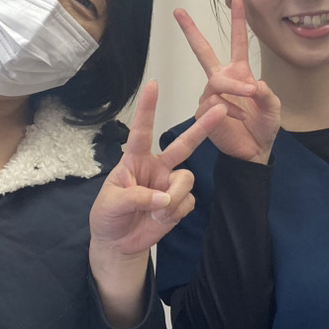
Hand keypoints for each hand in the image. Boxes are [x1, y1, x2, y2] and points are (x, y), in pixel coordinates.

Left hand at [89, 80, 224, 258]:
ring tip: (157, 212)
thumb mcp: (112, 204)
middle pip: (183, 144)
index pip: (142, 131)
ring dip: (174, 197)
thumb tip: (165, 197)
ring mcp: (169, 185)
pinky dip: (175, 213)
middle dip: (202, 128)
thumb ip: (137, 197)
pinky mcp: (179, 203)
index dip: (148, 108)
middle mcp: (156, 167)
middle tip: (220, 109)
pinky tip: (161, 220)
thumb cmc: (108, 216)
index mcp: (135, 160)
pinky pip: (188, 201)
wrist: (118, 244)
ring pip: (187, 179)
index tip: (153, 85)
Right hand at [173, 0, 280, 163]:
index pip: (238, 43)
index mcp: (239, 73)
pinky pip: (213, 102)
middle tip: (178, 11)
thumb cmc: (263, 127)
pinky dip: (229, 109)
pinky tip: (238, 117)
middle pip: (203, 51)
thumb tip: (251, 84)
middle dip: (191, 31)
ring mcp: (211, 95)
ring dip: (235, 87)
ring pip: (217, 81)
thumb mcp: (273, 107)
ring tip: (249, 96)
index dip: (238, 22)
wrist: (253, 151)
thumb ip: (266, 93)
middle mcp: (222, 80)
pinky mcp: (204, 111)